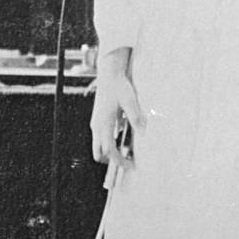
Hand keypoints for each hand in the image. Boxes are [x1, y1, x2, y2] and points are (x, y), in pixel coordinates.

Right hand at [90, 48, 143, 171]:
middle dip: (112, 160)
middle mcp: (96, 125)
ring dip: (111, 151)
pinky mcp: (97, 120)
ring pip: (98, 146)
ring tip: (128, 151)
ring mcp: (95, 123)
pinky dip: (109, 143)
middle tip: (128, 160)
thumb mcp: (130, 100)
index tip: (131, 165)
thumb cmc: (120, 86)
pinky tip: (123, 136)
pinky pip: (101, 137)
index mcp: (103, 123)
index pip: (108, 150)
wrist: (109, 73)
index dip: (119, 161)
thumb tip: (143, 132)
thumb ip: (135, 116)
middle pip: (99, 152)